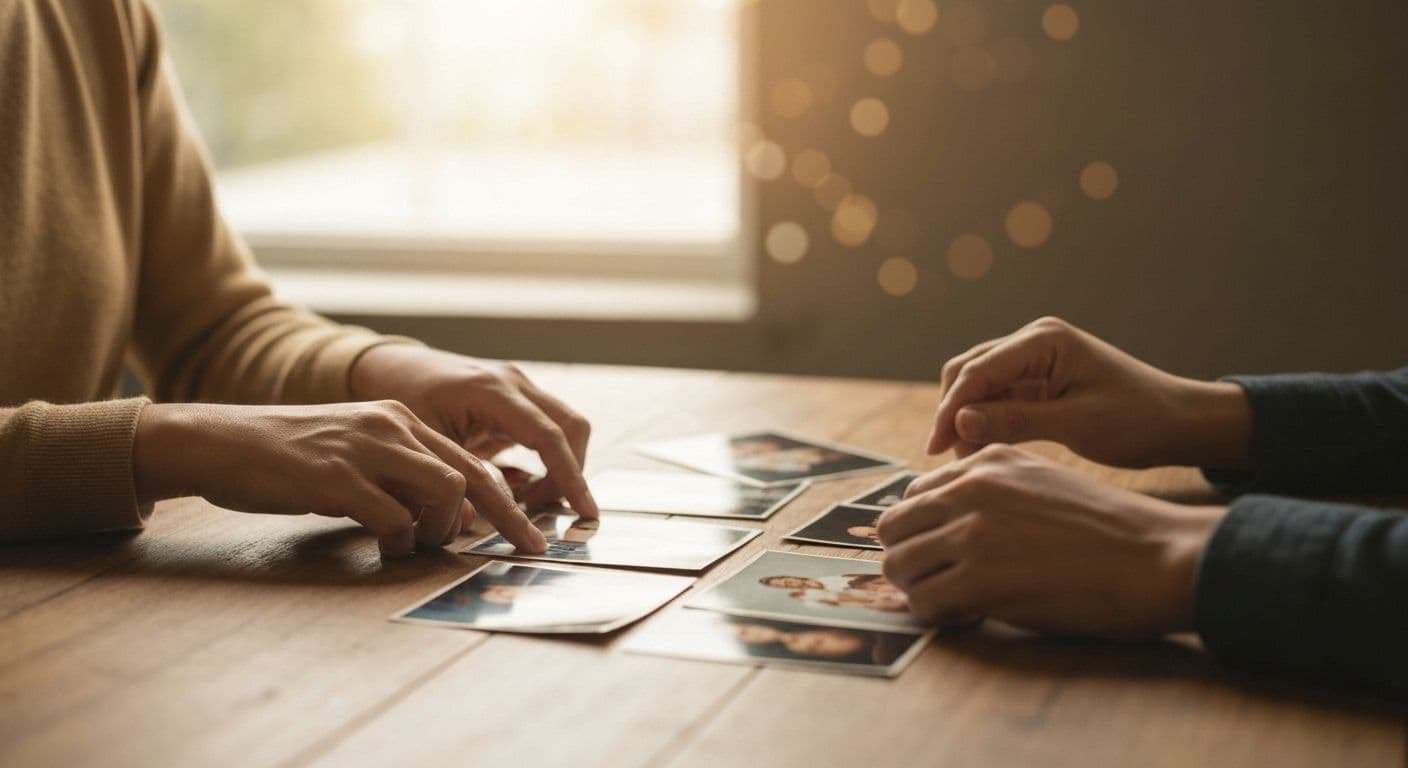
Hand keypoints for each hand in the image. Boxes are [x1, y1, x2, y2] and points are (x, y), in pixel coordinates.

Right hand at [133, 401, 547, 556]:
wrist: (218, 442)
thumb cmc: (286, 458)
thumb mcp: (355, 454)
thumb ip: (399, 475)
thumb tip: (443, 514)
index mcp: (400, 419)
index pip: (471, 457)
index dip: (506, 497)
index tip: (528, 528)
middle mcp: (391, 426)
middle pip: (473, 474)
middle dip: (510, 517)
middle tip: (532, 549)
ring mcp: (365, 449)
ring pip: (446, 488)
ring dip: (447, 528)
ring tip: (424, 544)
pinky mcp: (335, 477)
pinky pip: (393, 515)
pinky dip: (400, 539)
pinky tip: (386, 547)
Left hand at [349, 346, 597, 517]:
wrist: (391, 366)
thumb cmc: (399, 399)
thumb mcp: (419, 442)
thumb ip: (447, 479)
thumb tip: (467, 526)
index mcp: (491, 390)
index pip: (548, 435)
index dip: (569, 476)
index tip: (584, 511)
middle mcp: (513, 383)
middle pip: (571, 427)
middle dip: (572, 473)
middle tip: (549, 513)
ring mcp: (519, 389)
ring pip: (566, 428)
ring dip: (560, 468)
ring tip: (529, 502)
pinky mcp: (518, 401)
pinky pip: (549, 431)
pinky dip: (548, 462)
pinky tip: (522, 488)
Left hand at [878, 445, 1224, 637]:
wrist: (1156, 557)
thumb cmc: (1112, 529)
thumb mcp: (1045, 481)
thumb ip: (995, 488)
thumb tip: (952, 521)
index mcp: (986, 461)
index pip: (915, 493)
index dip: (924, 530)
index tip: (947, 553)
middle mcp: (970, 488)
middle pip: (892, 527)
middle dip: (910, 557)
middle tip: (941, 581)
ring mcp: (970, 533)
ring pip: (897, 564)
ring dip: (918, 589)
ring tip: (956, 600)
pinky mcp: (978, 579)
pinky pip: (922, 602)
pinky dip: (937, 615)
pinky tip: (970, 616)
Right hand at [927, 316, 1252, 469]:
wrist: (1180, 422)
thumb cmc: (1139, 420)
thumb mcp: (1077, 424)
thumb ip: (1016, 420)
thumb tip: (959, 422)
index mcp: (1044, 340)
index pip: (977, 371)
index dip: (950, 410)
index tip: (935, 449)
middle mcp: (1034, 340)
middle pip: (968, 371)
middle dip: (952, 412)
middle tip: (946, 458)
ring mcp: (1036, 358)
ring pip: (978, 384)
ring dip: (967, 417)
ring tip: (967, 459)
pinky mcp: (1040, 379)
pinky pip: (998, 396)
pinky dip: (987, 420)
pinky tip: (986, 449)